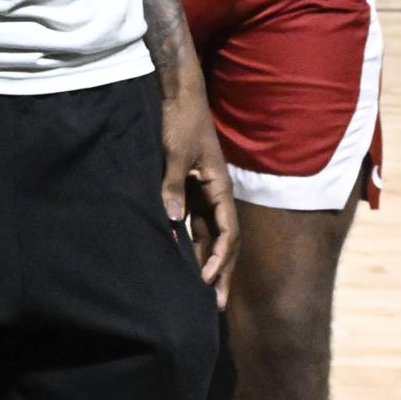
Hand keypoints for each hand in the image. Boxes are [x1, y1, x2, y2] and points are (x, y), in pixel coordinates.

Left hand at [160, 63, 238, 297]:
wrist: (178, 94)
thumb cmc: (180, 120)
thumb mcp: (174, 152)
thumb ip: (173, 186)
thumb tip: (174, 222)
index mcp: (220, 186)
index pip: (228, 231)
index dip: (219, 258)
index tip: (207, 280)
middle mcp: (216, 193)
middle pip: (224, 240)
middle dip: (222, 271)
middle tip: (217, 305)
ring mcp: (205, 191)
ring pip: (210, 234)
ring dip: (208, 262)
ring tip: (203, 293)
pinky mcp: (190, 187)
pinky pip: (196, 223)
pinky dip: (193, 244)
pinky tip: (185, 261)